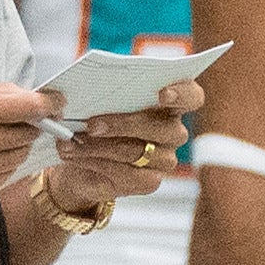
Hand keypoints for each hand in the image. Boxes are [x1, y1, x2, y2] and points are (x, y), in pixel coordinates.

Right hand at [0, 83, 53, 202]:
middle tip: (16, 119)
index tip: (57, 102)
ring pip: (22, 153)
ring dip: (15, 143)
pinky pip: (8, 171)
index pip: (30, 106)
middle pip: (30, 131)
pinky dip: (3, 162)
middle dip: (29, 123)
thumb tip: (28, 95)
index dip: (50, 103)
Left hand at [41, 78, 200, 216]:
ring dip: (99, 146)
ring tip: (71, 141)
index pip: (192, 97)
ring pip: (138, 152)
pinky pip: (128, 175)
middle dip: (123, 124)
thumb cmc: (94, 117)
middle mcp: (174, 132)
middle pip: (162, 128)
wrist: (78, 155)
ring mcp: (165, 159)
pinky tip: (75, 155)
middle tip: (91, 125)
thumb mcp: (98, 98)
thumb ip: (106, 88)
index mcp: (170, 103)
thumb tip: (97, 82)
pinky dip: (96, 163)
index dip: (182, 93)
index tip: (161, 93)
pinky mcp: (150, 181)